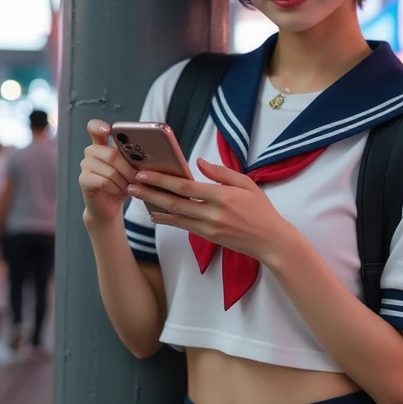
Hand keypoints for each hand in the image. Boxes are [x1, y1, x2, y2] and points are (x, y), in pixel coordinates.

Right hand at [79, 120, 137, 224]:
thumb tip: (147, 153)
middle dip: (129, 169)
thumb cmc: (123, 184)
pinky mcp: (84, 179)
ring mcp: (85, 165)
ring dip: (124, 182)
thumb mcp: (131, 168)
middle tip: (139, 178)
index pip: (94, 128)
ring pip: (110, 170)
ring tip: (131, 187)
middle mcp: (91, 152)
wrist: (110, 206)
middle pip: (111, 154)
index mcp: (102, 144)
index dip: (99, 126)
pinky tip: (120, 191)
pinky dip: (116, 188)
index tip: (107, 129)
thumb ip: (133, 157)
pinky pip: (104, 182)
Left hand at [127, 157, 293, 263]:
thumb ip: (222, 172)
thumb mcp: (247, 184)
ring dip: (154, 206)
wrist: (271, 241)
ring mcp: (210, 227)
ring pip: (176, 216)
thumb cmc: (261, 210)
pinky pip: (183, 227)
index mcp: (223, 196)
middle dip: (151, 192)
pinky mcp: (209, 237)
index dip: (163, 180)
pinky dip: (167, 220)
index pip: (186, 186)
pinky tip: (155, 215)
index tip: (145, 174)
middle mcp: (213, 213)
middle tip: (131, 184)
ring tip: (137, 196)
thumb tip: (199, 162)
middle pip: (175, 202)